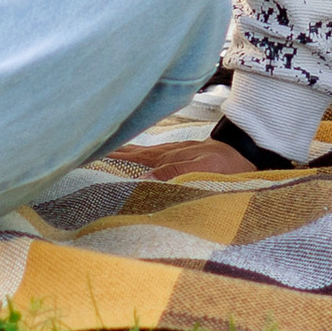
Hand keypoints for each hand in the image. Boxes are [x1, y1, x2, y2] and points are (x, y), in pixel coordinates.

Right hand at [103, 137, 257, 178]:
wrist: (246, 152)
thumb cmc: (226, 164)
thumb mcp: (204, 168)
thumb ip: (175, 172)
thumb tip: (144, 178)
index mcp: (169, 157)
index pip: (135, 160)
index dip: (114, 160)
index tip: (91, 160)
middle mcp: (166, 153)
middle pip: (133, 154)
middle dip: (111, 155)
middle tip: (85, 156)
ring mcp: (171, 151)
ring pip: (139, 152)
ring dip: (120, 153)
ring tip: (99, 154)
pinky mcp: (177, 153)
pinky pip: (149, 152)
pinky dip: (135, 152)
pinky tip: (129, 154)